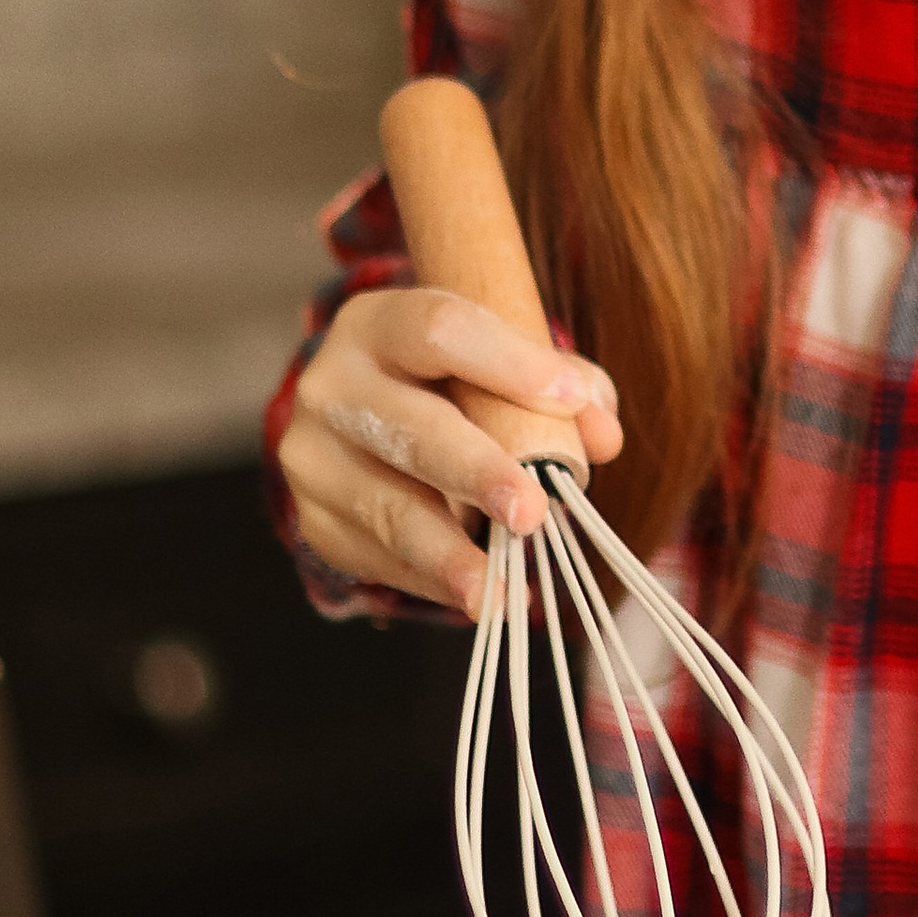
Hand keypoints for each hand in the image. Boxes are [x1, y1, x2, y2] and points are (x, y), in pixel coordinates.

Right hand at [279, 282, 622, 617]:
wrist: (361, 413)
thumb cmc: (450, 380)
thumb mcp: (499, 361)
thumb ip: (562, 385)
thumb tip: (604, 435)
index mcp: (382, 323)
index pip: (441, 330)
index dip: (508, 362)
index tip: (570, 397)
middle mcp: (331, 382)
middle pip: (412, 428)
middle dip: (476, 472)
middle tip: (531, 511)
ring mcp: (313, 455)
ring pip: (387, 507)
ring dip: (449, 552)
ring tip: (497, 588)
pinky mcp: (314, 517)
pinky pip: (376, 556)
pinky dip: (430, 579)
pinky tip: (472, 592)